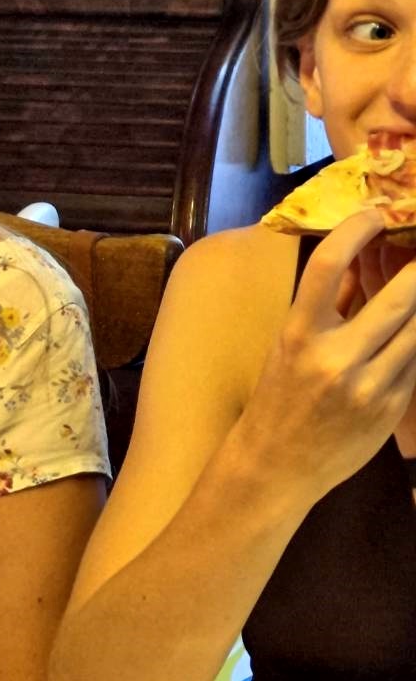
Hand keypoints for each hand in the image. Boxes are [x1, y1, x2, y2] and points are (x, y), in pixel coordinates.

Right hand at [234, 210, 415, 504]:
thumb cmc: (279, 397)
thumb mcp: (290, 345)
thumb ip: (328, 303)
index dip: (356, 229)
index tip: (374, 215)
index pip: (328, 265)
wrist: (278, 465)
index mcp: (299, 334)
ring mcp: (369, 386)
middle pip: (398, 296)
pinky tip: (411, 331)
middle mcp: (336, 358)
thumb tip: (361, 260)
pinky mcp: (392, 407)